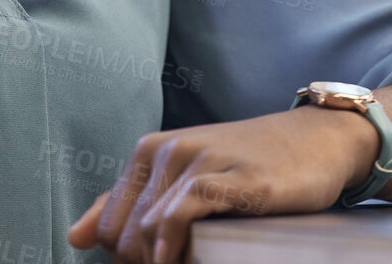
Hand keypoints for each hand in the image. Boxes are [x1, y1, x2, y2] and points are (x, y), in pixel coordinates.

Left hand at [68, 104, 376, 263]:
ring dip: (157, 262)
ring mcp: (200, 161)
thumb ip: (128, 203)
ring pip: (149, 226)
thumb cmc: (248, 165)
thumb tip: (75, 236)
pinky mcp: (232, 176)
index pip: (108, 226)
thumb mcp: (184, 179)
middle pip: (126, 234)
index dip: (123, 260)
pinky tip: (176, 260)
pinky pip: (185, 210)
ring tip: (184, 263)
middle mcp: (168, 151)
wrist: (316, 141)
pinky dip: (172, 241)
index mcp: (149, 151)